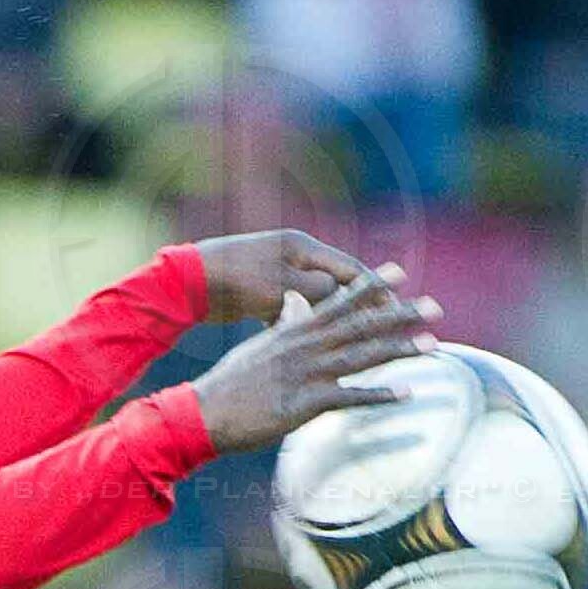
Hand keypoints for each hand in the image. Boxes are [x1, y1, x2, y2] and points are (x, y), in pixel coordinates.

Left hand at [191, 228, 370, 321]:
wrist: (191, 281)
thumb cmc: (236, 280)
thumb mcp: (282, 286)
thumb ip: (317, 291)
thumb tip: (346, 295)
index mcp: (303, 249)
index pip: (351, 270)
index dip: (376, 291)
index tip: (396, 310)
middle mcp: (294, 256)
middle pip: (337, 282)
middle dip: (360, 304)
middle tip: (386, 322)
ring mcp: (277, 272)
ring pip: (314, 298)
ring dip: (330, 316)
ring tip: (352, 336)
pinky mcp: (261, 290)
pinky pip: (291, 307)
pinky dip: (299, 321)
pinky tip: (307, 339)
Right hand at [191, 268, 442, 453]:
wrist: (205, 410)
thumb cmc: (231, 383)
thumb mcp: (258, 345)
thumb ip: (283, 323)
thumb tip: (294, 302)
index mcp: (295, 330)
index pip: (339, 301)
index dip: (371, 286)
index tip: (398, 273)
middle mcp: (306, 346)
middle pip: (362, 325)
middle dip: (400, 315)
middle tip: (435, 307)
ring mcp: (308, 372)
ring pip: (363, 356)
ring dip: (400, 350)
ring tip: (433, 345)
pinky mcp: (307, 402)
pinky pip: (352, 397)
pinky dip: (380, 394)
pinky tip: (406, 392)